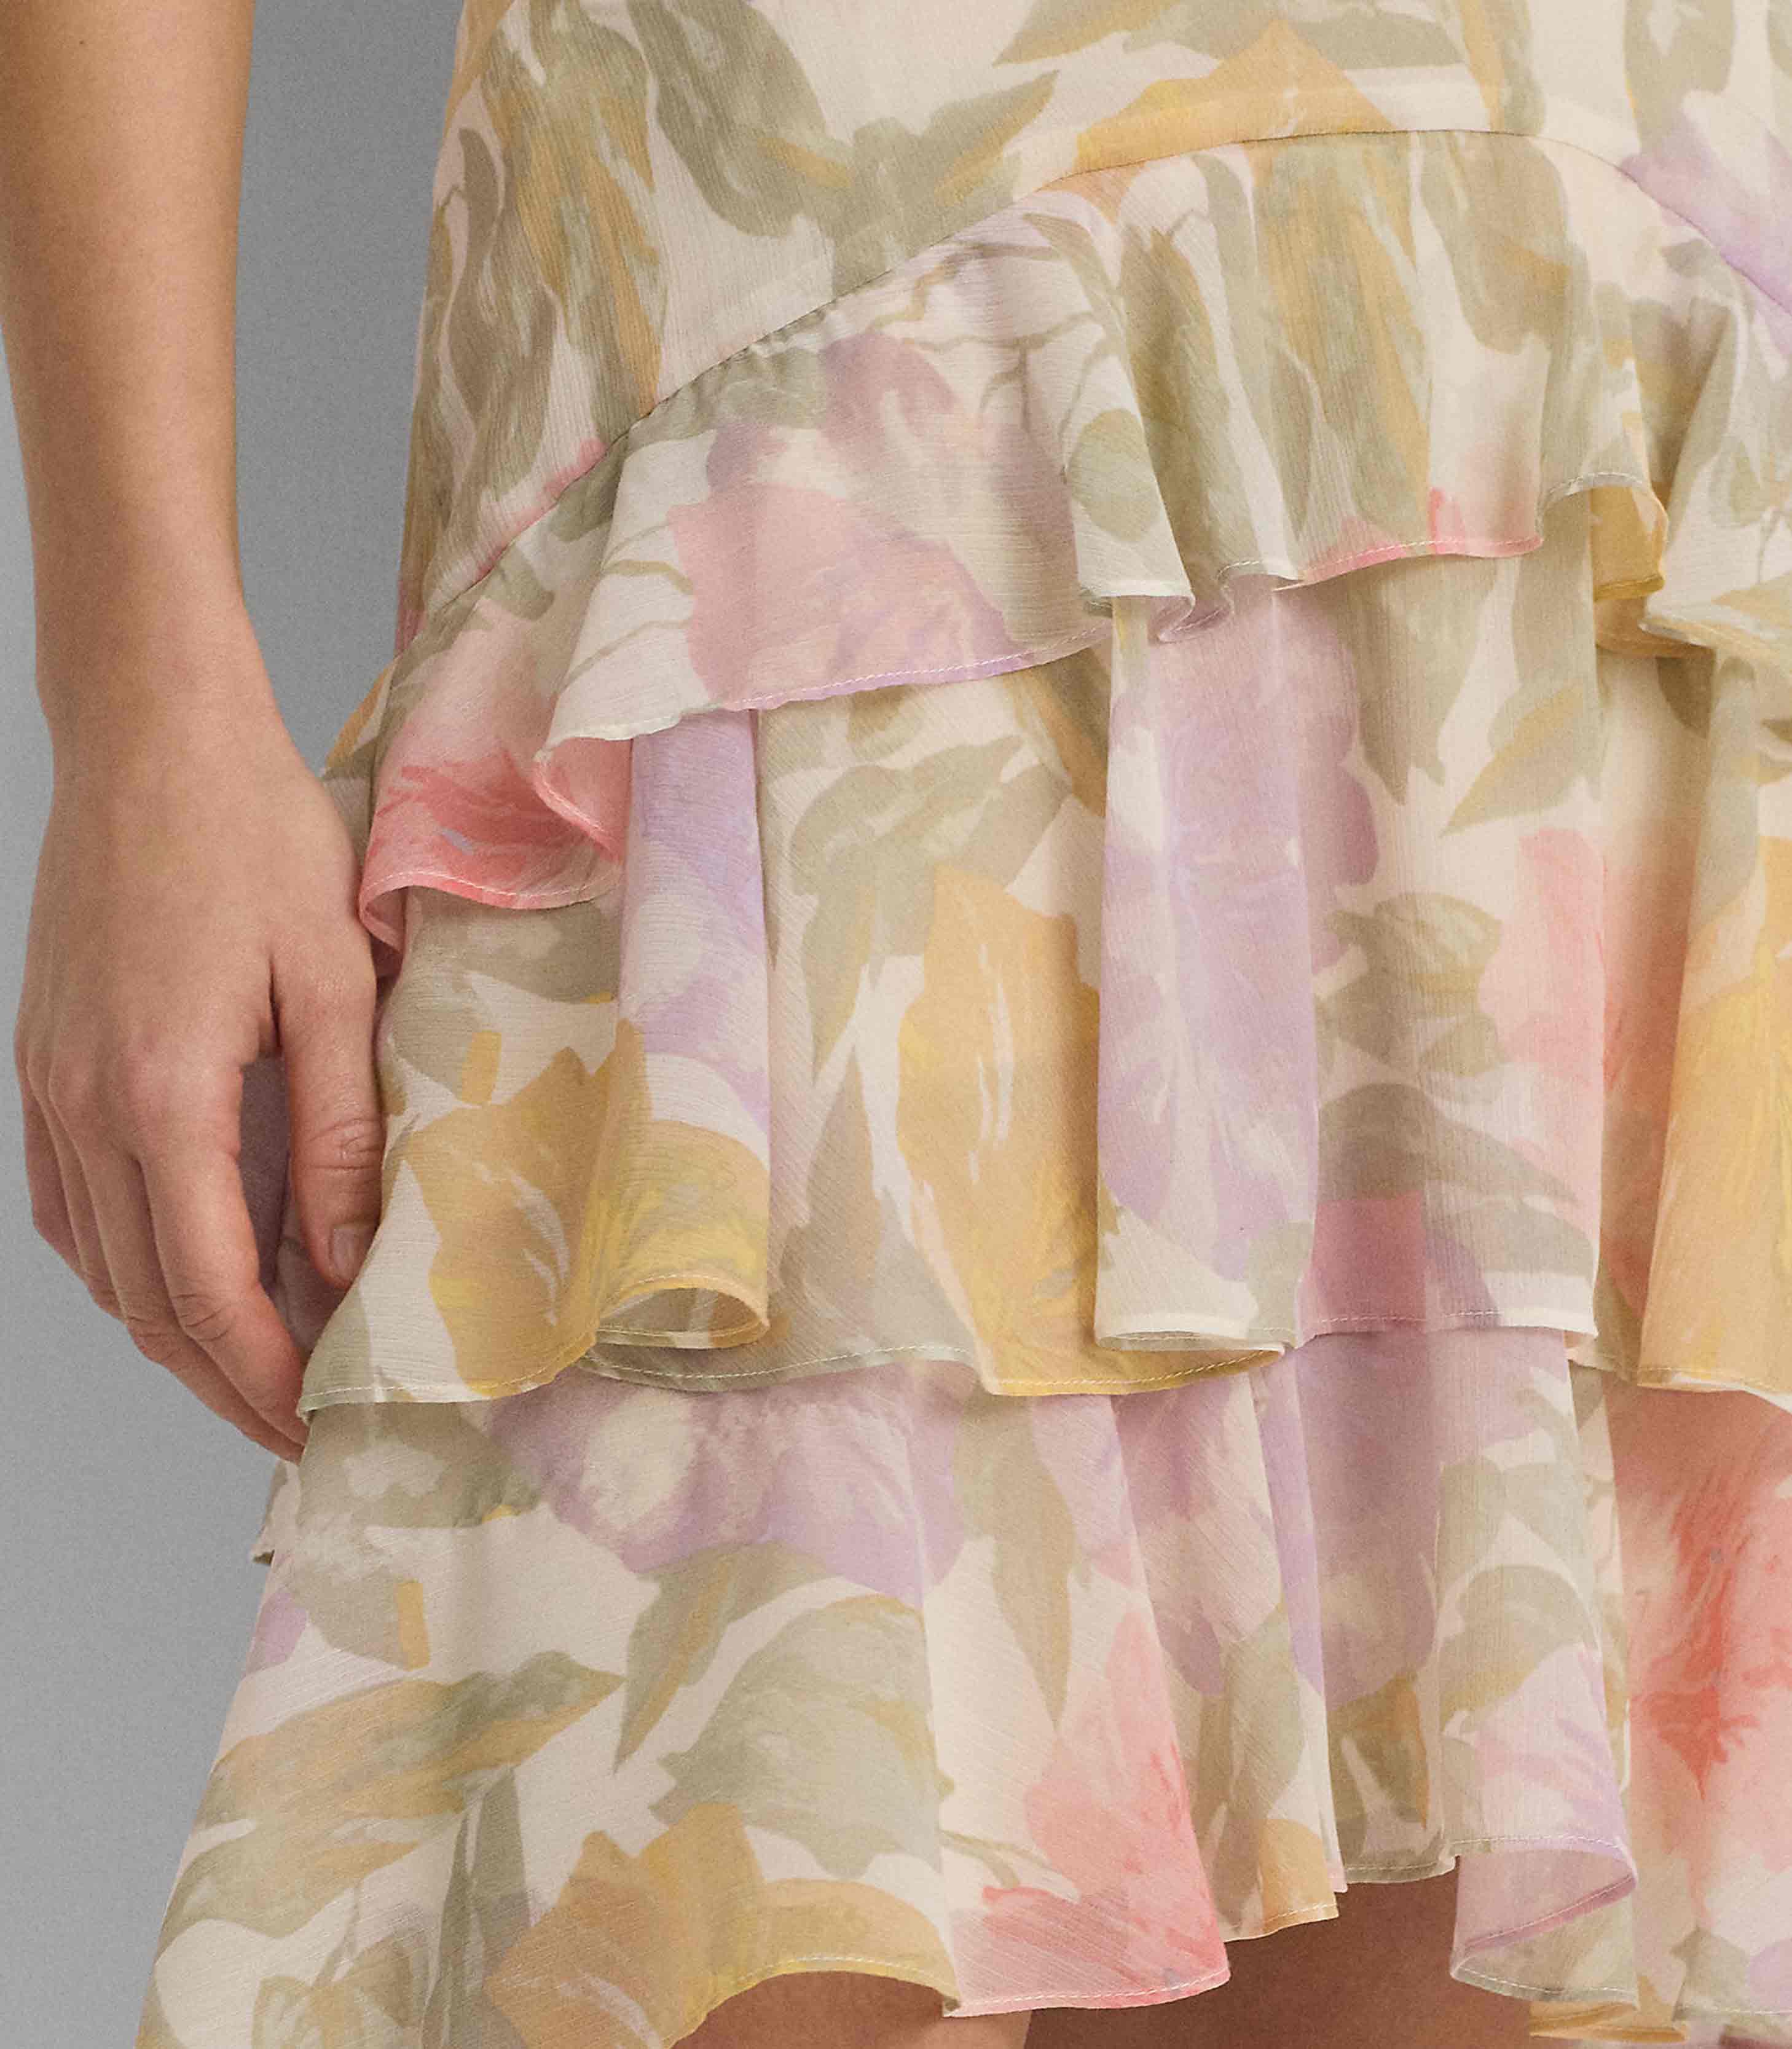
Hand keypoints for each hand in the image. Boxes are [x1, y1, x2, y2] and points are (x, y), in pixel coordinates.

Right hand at [14, 614, 383, 1459]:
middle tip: (291, 1426)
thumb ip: (338, 1132)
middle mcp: (85, 1106)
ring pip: (101, 1262)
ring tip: (252, 1368)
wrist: (151, 740)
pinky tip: (175, 1272)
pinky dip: (123, 1263)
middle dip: (220, 1379)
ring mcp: (48, 1085)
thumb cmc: (256, 841)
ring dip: (174, 1330)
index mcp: (160, 1095)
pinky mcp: (41, 1061)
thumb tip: (346, 1261)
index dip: (261, 1375)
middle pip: (144, 1298)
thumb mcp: (330, 983)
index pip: (206, 1288)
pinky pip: (68, 1202)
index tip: (314, 1423)